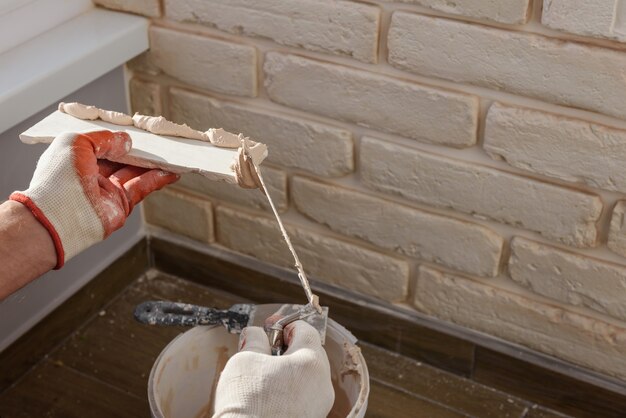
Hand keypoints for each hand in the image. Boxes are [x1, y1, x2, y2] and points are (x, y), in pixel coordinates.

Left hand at [9, 130, 177, 267]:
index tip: (135, 131)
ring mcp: (108, 191)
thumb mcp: (76, 142)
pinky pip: (142, 188)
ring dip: (153, 164)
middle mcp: (92, 175)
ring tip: (170, 154)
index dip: (116, 138)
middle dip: (138, 151)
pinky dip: (157, 179)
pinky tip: (170, 171)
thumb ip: (104, 138)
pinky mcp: (121, 204)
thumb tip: (126, 141)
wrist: (58, 215)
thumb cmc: (58, 177)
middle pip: (121, 159)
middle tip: (157, 141)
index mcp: (76, 159)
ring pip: (135, 172)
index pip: (101, 145)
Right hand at [213, 321, 334, 417]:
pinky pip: (304, 397)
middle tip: (264, 349)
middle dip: (288, 347)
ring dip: (288, 370)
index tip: (269, 325)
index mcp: (311, 361)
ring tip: (262, 375)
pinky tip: (268, 396)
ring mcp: (319, 406)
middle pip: (310, 353)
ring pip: (308, 377)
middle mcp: (322, 384)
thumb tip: (256, 334)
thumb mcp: (244, 360)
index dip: (285, 324)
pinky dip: (289, 391)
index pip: (305, 330)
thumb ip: (254, 341)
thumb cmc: (248, 403)